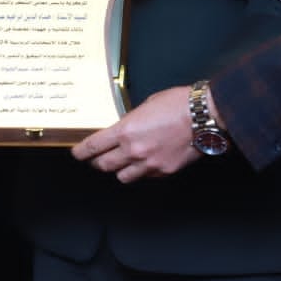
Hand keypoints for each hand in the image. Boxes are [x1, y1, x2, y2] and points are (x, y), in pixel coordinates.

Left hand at [72, 86, 200, 181]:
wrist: (204, 116)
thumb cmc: (178, 104)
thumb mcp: (147, 105)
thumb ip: (132, 121)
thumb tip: (126, 128)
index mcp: (126, 131)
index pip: (93, 147)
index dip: (81, 152)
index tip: (77, 154)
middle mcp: (134, 151)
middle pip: (104, 166)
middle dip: (98, 162)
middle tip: (97, 159)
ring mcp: (149, 164)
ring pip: (123, 177)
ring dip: (119, 170)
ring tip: (122, 163)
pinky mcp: (164, 172)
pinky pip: (146, 177)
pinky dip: (142, 172)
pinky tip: (146, 163)